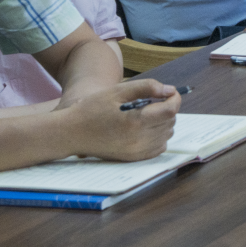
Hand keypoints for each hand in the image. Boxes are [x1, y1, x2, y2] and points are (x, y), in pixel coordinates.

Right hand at [59, 79, 180, 160]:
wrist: (71, 133)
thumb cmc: (92, 109)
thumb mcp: (118, 91)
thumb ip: (146, 87)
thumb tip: (169, 90)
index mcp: (136, 121)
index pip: (170, 110)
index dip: (175, 98)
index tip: (170, 93)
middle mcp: (139, 139)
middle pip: (170, 122)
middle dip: (167, 109)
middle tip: (154, 101)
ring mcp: (136, 151)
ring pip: (166, 135)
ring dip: (164, 122)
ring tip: (147, 114)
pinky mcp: (132, 158)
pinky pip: (158, 148)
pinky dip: (158, 137)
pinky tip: (145, 128)